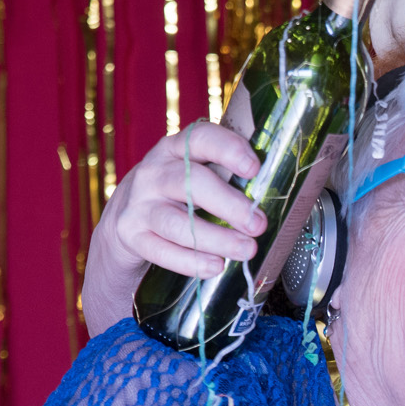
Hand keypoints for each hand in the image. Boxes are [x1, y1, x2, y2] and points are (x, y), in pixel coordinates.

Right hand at [81, 123, 264, 334]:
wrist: (124, 219)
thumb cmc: (177, 194)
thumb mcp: (195, 175)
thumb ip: (227, 178)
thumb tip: (279, 198)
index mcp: (177, 149)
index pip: (201, 139)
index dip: (228, 150)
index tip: (254, 168)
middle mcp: (154, 171)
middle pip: (192, 183)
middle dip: (230, 205)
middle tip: (258, 224)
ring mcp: (139, 203)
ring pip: (177, 222)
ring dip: (216, 238)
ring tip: (245, 250)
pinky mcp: (129, 233)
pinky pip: (160, 250)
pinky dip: (189, 261)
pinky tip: (214, 267)